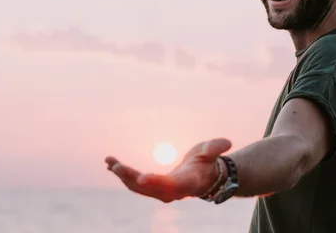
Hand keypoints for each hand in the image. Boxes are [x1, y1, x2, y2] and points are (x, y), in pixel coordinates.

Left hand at [105, 138, 231, 202]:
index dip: (156, 183)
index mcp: (187, 183)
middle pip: (149, 190)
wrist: (205, 176)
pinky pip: (136, 184)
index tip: (141, 178)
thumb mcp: (212, 152)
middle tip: (116, 166)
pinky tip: (111, 165)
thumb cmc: (208, 162)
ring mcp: (161, 191)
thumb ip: (216, 148)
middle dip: (131, 179)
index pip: (170, 186)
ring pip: (139, 188)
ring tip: (110, 162)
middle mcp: (172, 191)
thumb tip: (226, 143)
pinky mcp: (153, 187)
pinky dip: (123, 175)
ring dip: (123, 176)